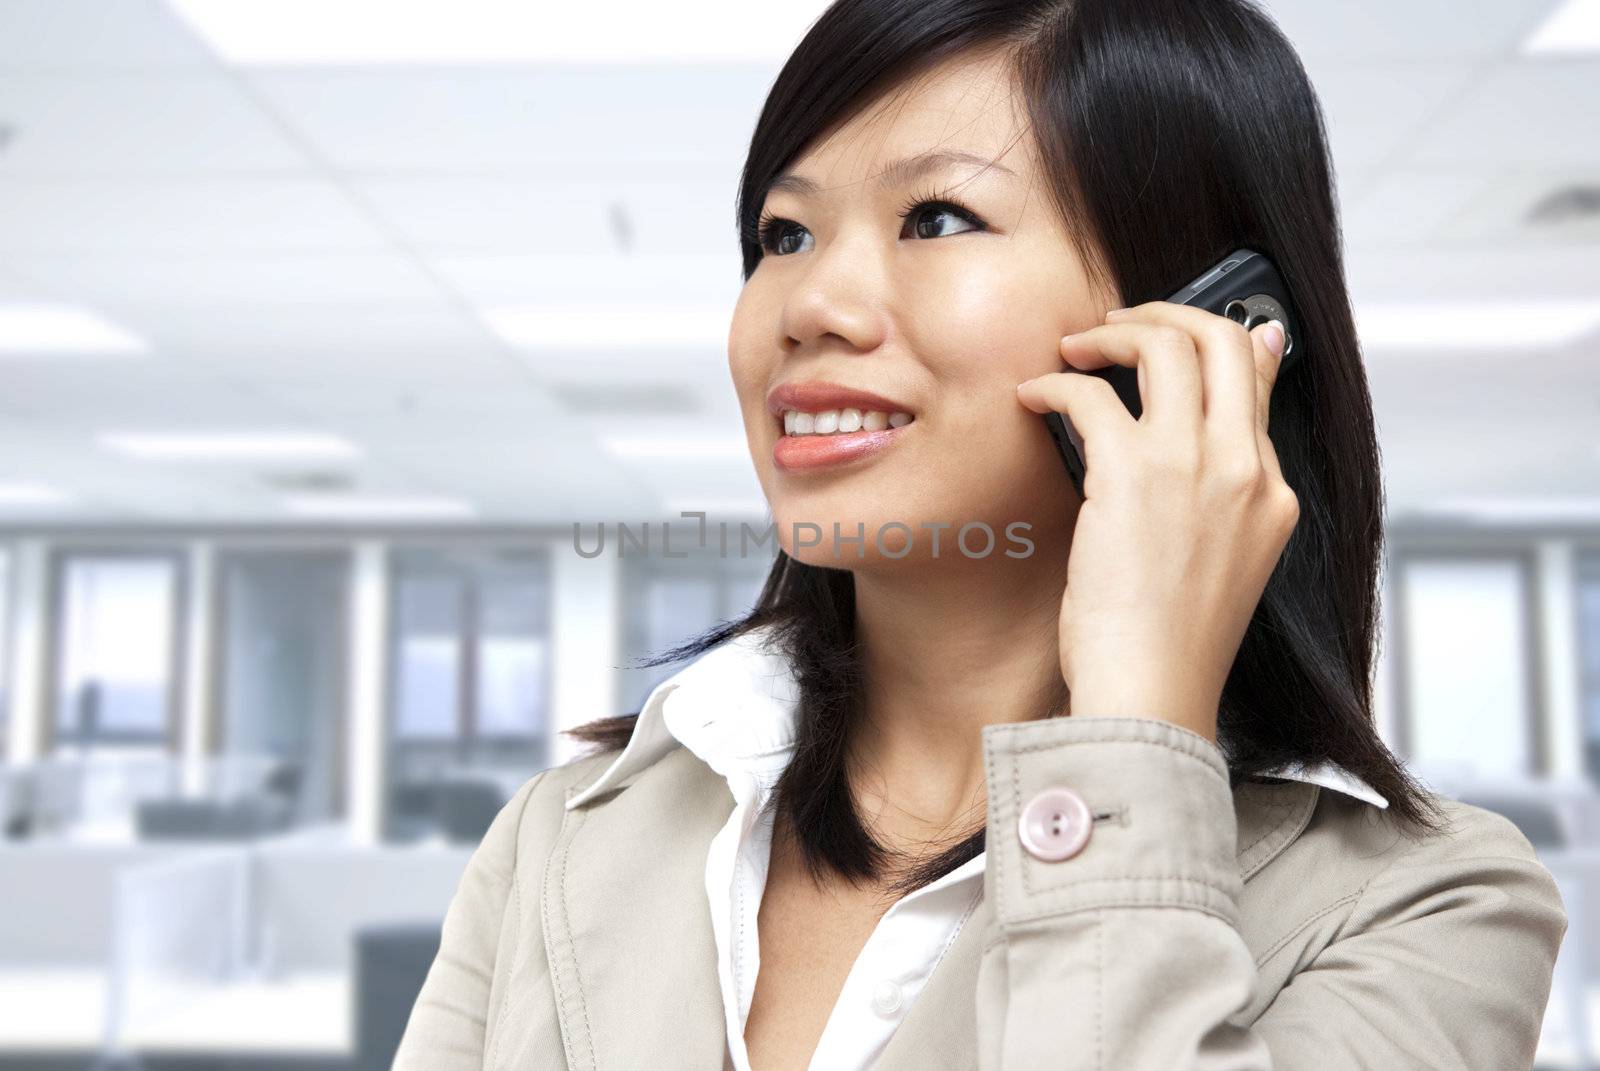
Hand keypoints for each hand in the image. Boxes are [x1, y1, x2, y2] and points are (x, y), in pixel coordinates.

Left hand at [1015, 302, 1298, 743]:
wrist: (1152, 696)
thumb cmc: (1166, 648)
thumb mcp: (1219, 567)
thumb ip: (1214, 503)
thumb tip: (1186, 453)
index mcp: (1271, 496)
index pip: (1260, 381)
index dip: (1221, 338)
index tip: (1182, 329)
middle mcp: (1245, 470)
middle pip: (1225, 340)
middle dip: (1170, 313)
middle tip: (1120, 324)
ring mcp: (1196, 466)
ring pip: (1170, 344)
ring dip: (1113, 332)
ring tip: (1074, 348)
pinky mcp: (1133, 473)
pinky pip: (1090, 393)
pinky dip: (1055, 384)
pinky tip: (1033, 400)